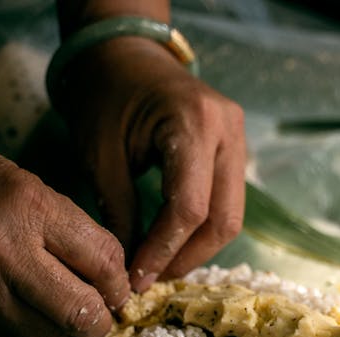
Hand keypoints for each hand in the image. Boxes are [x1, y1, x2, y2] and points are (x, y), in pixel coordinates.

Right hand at [0, 131, 129, 336]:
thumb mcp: (32, 188)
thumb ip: (76, 234)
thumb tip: (114, 283)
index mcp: (29, 209)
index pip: (103, 262)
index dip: (120, 283)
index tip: (117, 288)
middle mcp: (1, 253)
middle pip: (79, 313)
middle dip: (99, 320)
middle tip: (99, 313)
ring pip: (46, 335)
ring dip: (62, 328)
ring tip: (58, 307)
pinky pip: (9, 336)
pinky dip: (25, 326)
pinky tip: (19, 303)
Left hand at [57, 35, 245, 292]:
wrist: (126, 55)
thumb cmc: (106, 96)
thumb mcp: (100, 154)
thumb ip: (119, 211)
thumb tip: (128, 271)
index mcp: (194, 123)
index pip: (189, 207)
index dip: (164, 250)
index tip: (137, 278)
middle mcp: (229, 131)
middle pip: (223, 219)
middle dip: (187, 257)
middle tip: (151, 279)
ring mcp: (239, 140)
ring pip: (231, 216)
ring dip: (197, 248)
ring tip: (160, 266)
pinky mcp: (236, 151)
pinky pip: (227, 202)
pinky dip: (202, 229)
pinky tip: (173, 243)